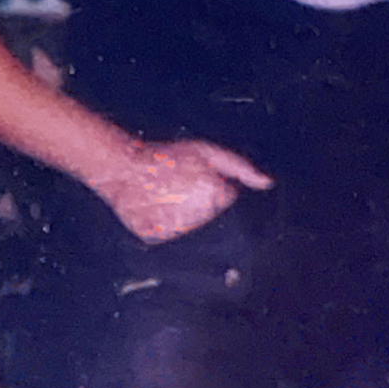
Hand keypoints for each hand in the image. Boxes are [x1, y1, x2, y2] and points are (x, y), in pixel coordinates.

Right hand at [97, 135, 272, 243]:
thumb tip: (266, 182)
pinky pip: (168, 232)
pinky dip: (164, 221)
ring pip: (191, 224)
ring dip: (182, 211)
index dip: (212, 185)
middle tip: (179, 184)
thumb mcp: (206, 151)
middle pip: (210, 213)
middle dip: (200, 199)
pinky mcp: (157, 236)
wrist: (122, 167)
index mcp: (213, 194)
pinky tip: (156, 205)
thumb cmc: (163, 156)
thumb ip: (240, 167)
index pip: (225, 197)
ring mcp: (177, 228)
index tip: (195, 176)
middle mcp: (198, 214)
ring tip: (165, 193)